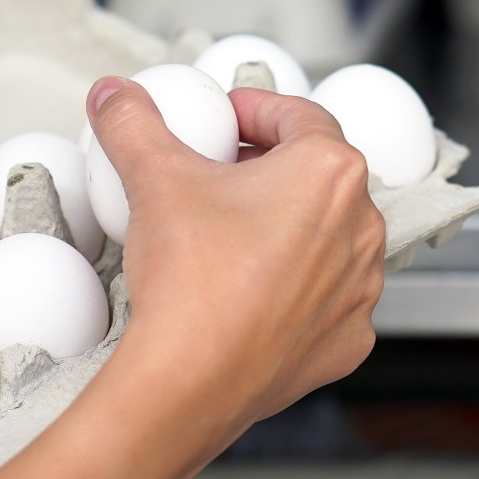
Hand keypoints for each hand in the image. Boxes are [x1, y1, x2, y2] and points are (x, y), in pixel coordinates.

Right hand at [87, 77, 384, 451]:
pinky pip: (323, 298)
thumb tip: (118, 98)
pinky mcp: (345, 340)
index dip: (253, 109)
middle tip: (217, 175)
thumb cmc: (192, 283)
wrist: (191, 380)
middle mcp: (361, 227)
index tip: (224, 120)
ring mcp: (359, 289)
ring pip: (325, 238)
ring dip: (285, 228)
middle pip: (316, 175)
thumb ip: (133, 124)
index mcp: (329, 172)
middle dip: (268, 169)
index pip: (297, 115)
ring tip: (227, 236)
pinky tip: (245, 291)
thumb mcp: (152, 179)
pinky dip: (292, 288)